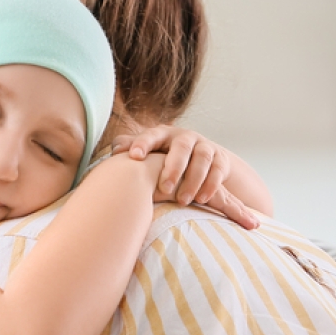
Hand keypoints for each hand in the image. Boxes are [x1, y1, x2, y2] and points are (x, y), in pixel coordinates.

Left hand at [114, 126, 257, 229]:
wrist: (199, 157)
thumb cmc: (163, 157)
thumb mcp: (148, 151)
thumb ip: (130, 147)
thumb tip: (115, 150)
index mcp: (164, 134)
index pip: (152, 135)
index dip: (143, 143)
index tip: (134, 156)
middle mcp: (185, 137)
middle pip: (181, 147)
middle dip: (173, 168)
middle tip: (165, 189)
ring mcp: (204, 146)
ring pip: (202, 158)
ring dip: (193, 180)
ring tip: (183, 200)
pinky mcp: (220, 158)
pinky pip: (218, 170)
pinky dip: (210, 185)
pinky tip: (201, 199)